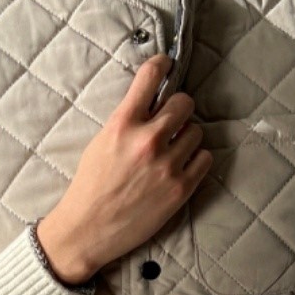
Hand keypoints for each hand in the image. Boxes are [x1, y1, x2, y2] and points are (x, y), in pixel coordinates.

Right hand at [36, 54, 213, 284]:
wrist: (89, 229)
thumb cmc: (90, 186)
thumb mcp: (100, 143)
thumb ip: (126, 121)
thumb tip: (152, 103)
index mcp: (122, 125)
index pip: (150, 78)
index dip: (161, 65)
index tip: (165, 65)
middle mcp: (147, 141)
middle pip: (184, 103)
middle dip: (179, 109)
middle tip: (172, 120)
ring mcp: (167, 165)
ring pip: (197, 131)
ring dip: (187, 137)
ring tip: (173, 150)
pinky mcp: (180, 188)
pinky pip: (205, 159)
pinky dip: (197, 160)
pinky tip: (182, 166)